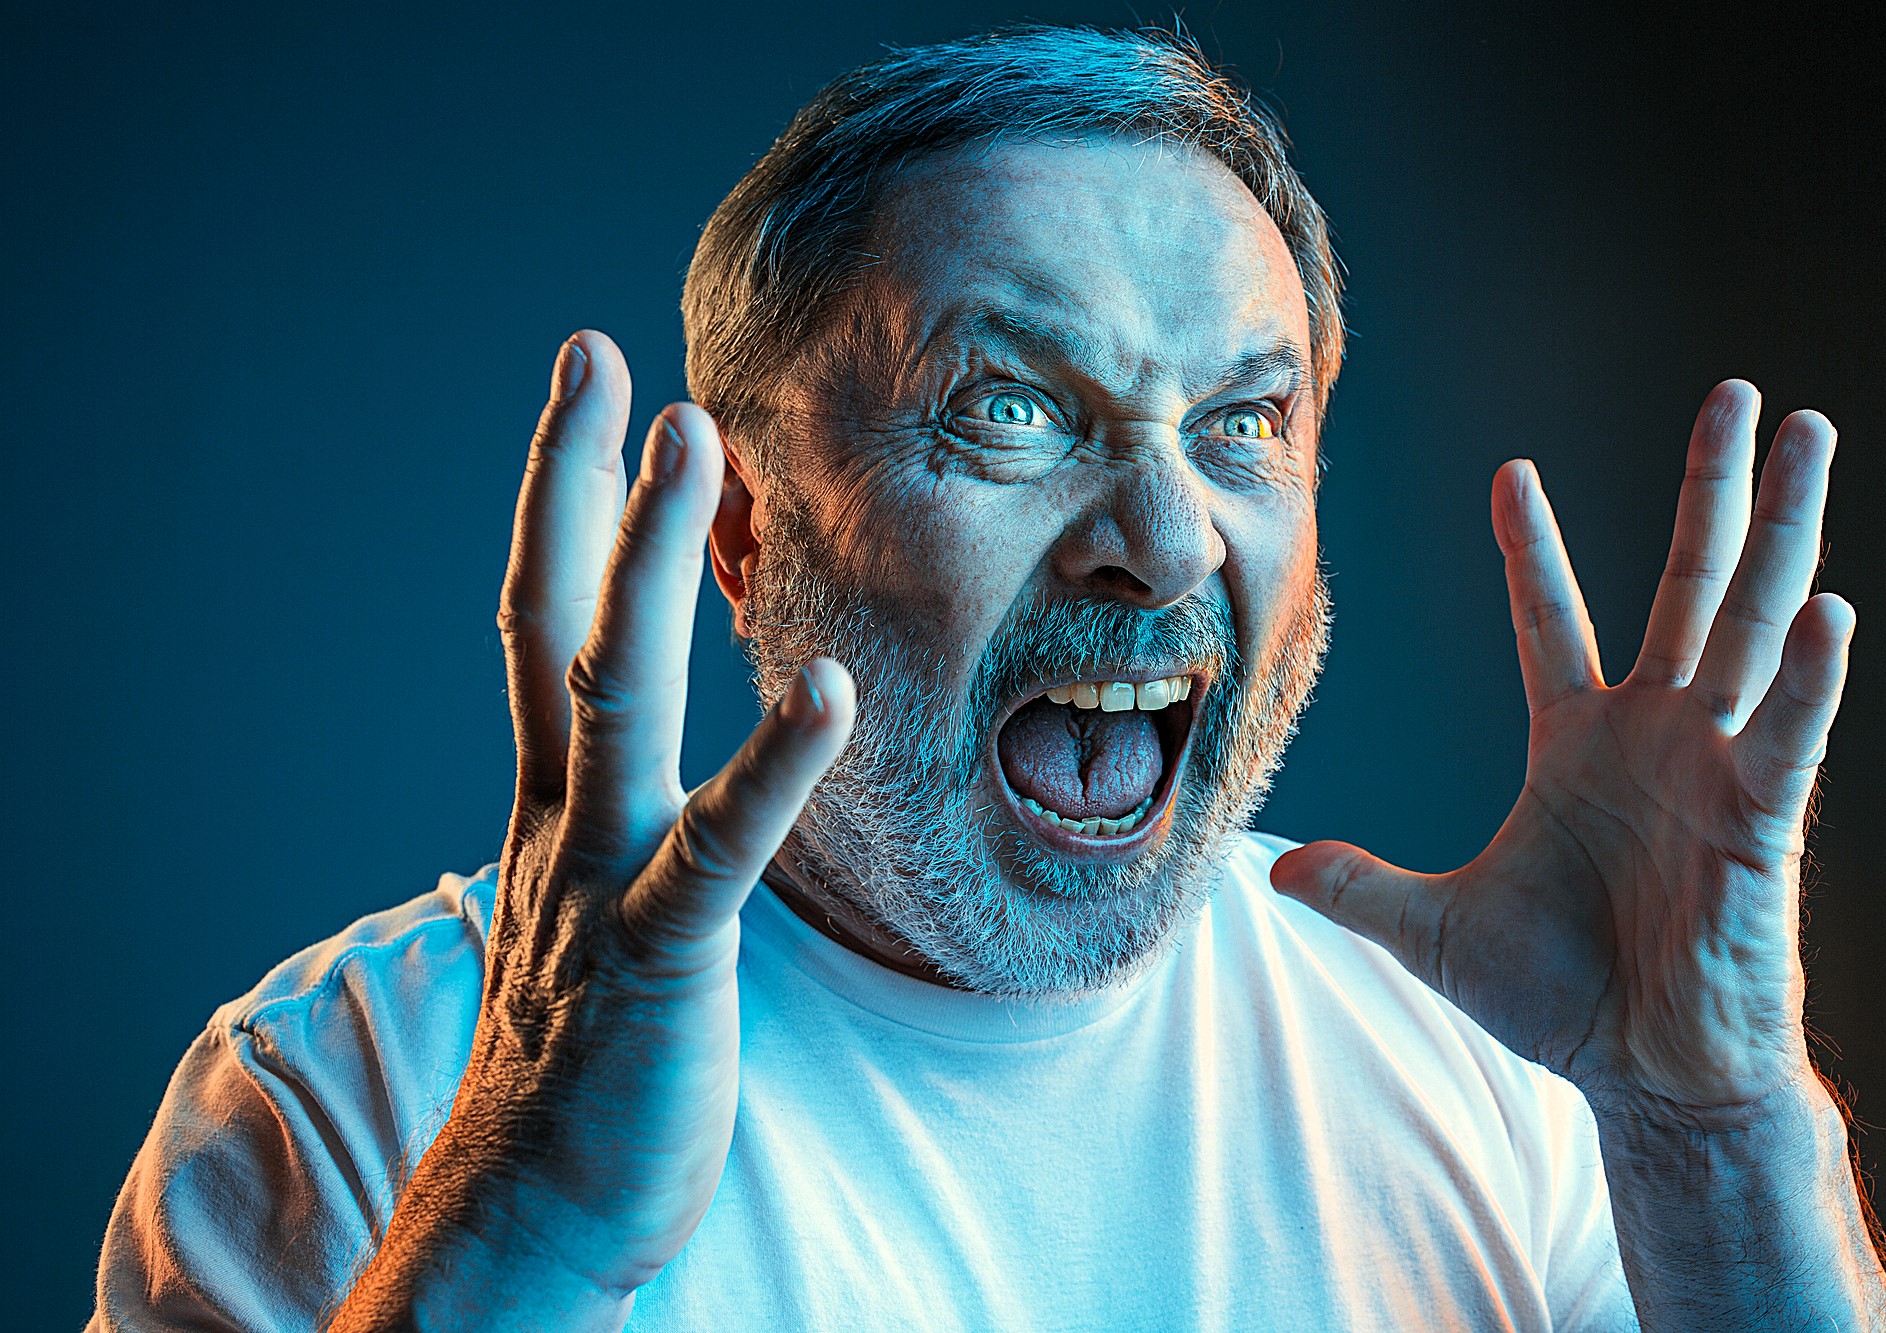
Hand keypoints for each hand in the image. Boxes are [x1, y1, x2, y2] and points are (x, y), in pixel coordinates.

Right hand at [332, 332, 853, 1329]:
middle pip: (556, 623)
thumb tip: (650, 763)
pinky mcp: (659, 954)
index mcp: (556, 803)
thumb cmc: (585, 1054)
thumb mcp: (595, 903)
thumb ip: (620, 817)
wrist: (536, 1205)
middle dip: (578, 488)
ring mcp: (602, 879)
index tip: (588, 395)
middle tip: (604, 360)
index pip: (541, 624)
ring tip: (686, 445)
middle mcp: (563, 818)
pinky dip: (771, 766)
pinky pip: (718, 845)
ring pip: (613, 696)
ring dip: (642, 563)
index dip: (559, 505)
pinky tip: (826, 688)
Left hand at [1272, 381, 1848, 1120]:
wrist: (1646, 1076)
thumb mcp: (1435, 931)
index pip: (1550, 619)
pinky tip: (1830, 607)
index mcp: (1578, 742)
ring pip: (1752, 621)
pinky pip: (1786, 734)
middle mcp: (1653, 733)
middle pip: (1685, 582)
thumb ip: (1362, 889)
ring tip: (1809, 433)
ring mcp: (1711, 764)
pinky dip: (1807, 677)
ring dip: (1783, 529)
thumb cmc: (1560, 1000)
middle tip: (1735, 392)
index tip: (1513, 472)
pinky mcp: (1759, 817)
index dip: (1534, 547)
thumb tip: (1273, 873)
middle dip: (1709, 487)